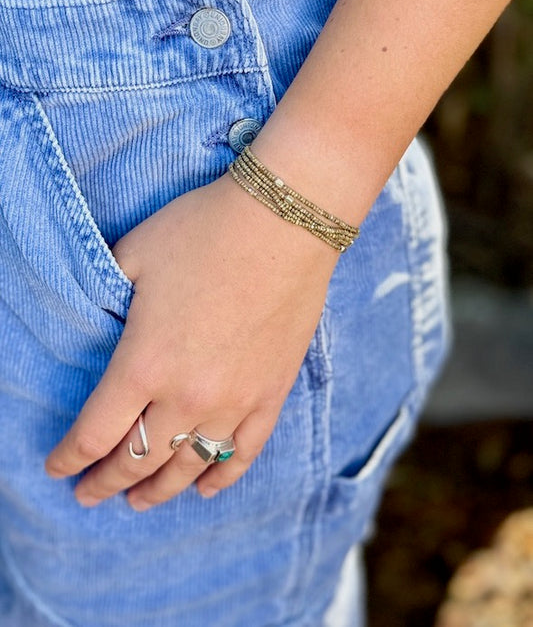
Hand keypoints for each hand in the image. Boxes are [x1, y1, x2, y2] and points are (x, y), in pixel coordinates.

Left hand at [45, 172, 337, 509]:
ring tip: (138, 502)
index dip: (70, 458)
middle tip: (89, 495)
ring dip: (158, 491)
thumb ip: (105, 298)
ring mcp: (234, 401)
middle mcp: (187, 396)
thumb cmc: (203, 232)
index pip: (95, 433)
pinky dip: (220, 478)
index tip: (57, 469)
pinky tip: (206, 490)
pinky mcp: (271, 394)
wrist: (282, 223)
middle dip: (106, 482)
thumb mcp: (133, 255)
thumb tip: (95, 317)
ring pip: (188, 468)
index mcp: (143, 364)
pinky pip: (244, 454)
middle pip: (137, 460)